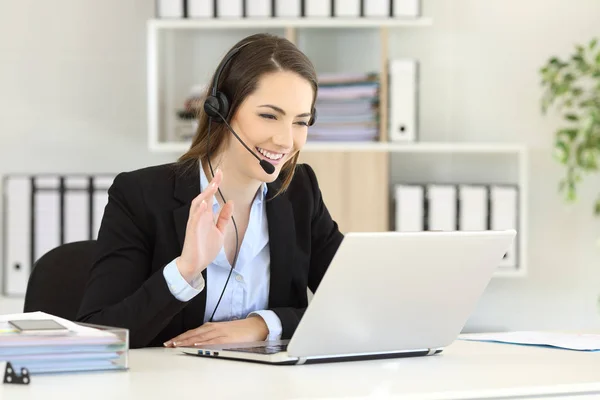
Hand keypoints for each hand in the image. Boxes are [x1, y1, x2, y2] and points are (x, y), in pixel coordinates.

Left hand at [164, 316, 268, 346]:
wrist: (254, 327)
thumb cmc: (239, 331)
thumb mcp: (222, 332)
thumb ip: (210, 337)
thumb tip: (198, 344)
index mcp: (211, 327)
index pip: (192, 332)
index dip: (180, 337)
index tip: (170, 342)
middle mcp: (213, 328)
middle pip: (193, 334)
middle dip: (179, 339)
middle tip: (168, 345)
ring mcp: (220, 333)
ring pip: (200, 337)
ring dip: (187, 341)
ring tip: (176, 345)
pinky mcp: (227, 338)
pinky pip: (213, 341)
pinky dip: (204, 342)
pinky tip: (196, 344)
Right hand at [176, 168, 233, 283]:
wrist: (195, 264)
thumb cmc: (205, 248)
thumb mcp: (219, 231)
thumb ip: (223, 217)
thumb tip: (230, 203)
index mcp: (206, 216)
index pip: (210, 196)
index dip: (215, 184)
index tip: (221, 173)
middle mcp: (199, 217)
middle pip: (203, 196)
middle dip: (211, 185)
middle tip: (219, 174)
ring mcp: (195, 223)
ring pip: (197, 204)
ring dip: (205, 194)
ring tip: (213, 185)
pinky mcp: (192, 231)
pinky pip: (194, 219)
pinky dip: (199, 210)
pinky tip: (205, 203)